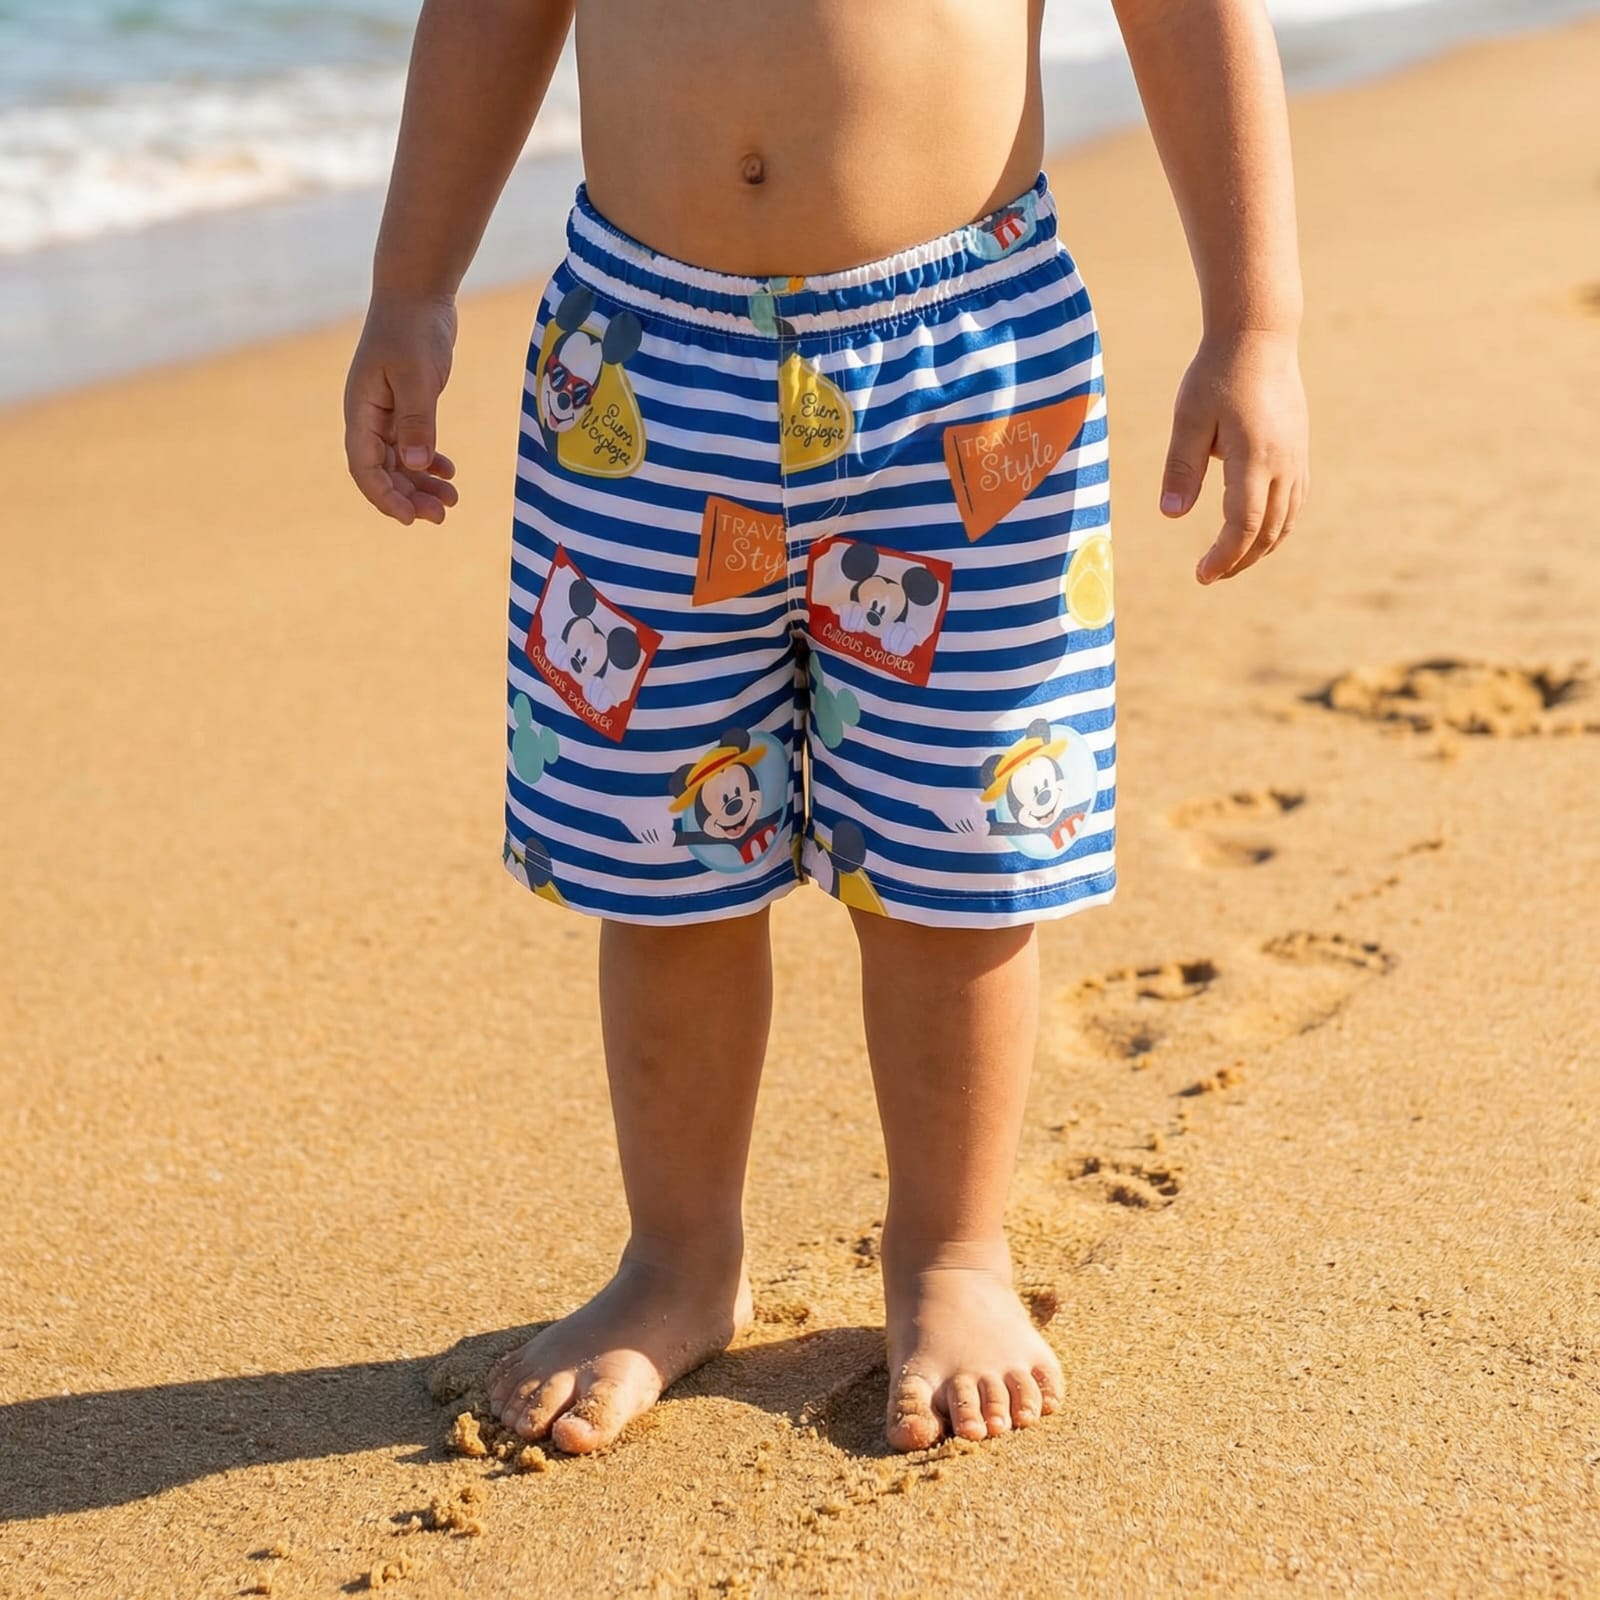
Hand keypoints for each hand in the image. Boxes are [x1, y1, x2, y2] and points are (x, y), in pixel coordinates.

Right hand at [343, 290, 461, 524]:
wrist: (418, 293)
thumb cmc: (413, 329)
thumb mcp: (417, 375)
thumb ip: (417, 421)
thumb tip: (416, 465)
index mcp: (361, 410)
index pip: (364, 466)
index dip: (384, 496)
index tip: (411, 518)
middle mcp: (368, 415)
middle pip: (382, 470)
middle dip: (409, 497)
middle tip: (442, 515)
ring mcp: (386, 412)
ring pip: (399, 462)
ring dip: (422, 484)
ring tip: (452, 501)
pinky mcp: (406, 406)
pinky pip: (412, 445)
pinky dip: (429, 462)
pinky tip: (449, 471)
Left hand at [1160, 329, 1308, 583]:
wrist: (1260, 336)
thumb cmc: (1216, 374)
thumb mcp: (1188, 419)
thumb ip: (1181, 468)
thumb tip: (1172, 515)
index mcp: (1254, 457)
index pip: (1242, 524)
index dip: (1223, 555)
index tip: (1202, 575)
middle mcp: (1283, 462)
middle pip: (1267, 531)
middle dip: (1239, 560)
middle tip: (1209, 576)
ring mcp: (1297, 457)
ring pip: (1286, 520)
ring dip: (1259, 549)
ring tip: (1230, 563)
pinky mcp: (1299, 450)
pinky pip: (1295, 502)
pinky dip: (1277, 527)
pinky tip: (1257, 535)